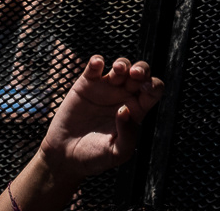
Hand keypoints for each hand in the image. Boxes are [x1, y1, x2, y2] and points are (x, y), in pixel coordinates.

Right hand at [37, 56, 164, 182]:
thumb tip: (126, 111)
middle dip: (141, 69)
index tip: (147, 88)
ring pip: (120, 66)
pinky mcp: (86, 85)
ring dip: (122, 63)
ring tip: (118, 70)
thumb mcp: (117, 153)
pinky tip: (97, 64)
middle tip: (135, 74)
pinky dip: (96, 62)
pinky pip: (94, 67)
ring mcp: (105, 88)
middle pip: (140, 73)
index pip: (153, 90)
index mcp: (136, 110)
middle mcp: (124, 96)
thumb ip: (127, 136)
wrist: (65, 157)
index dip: (154, 85)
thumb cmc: (94, 157)